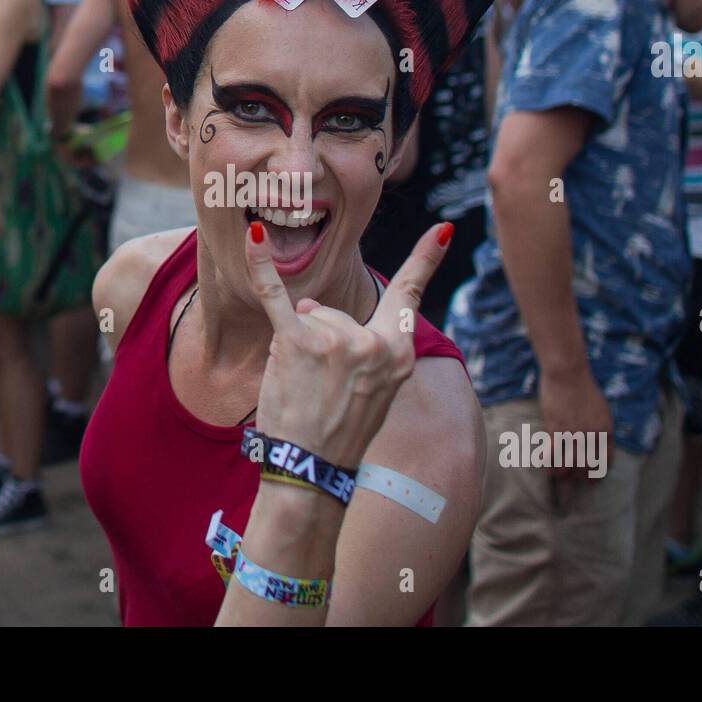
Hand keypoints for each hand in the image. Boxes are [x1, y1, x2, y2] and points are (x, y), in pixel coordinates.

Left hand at [245, 220, 450, 467]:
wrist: (310, 472)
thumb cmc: (336, 433)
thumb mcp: (372, 390)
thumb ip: (357, 344)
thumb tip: (311, 303)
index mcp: (399, 354)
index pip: (412, 297)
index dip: (428, 259)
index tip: (446, 229)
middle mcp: (374, 344)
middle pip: (334, 311)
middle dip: (318, 340)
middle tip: (319, 390)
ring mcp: (337, 341)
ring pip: (308, 316)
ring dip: (295, 347)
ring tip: (301, 389)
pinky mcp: (299, 343)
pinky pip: (274, 295)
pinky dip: (260, 265)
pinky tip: (255, 235)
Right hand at [538, 366, 613, 481]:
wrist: (568, 373)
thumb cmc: (583, 386)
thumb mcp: (600, 408)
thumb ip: (600, 426)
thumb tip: (596, 441)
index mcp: (605, 430)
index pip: (605, 461)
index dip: (597, 473)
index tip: (590, 479)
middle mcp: (592, 436)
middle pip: (586, 466)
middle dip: (578, 476)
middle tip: (571, 478)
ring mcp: (573, 434)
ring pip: (569, 464)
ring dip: (562, 473)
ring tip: (557, 474)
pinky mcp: (556, 429)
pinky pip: (553, 454)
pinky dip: (549, 463)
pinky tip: (545, 465)